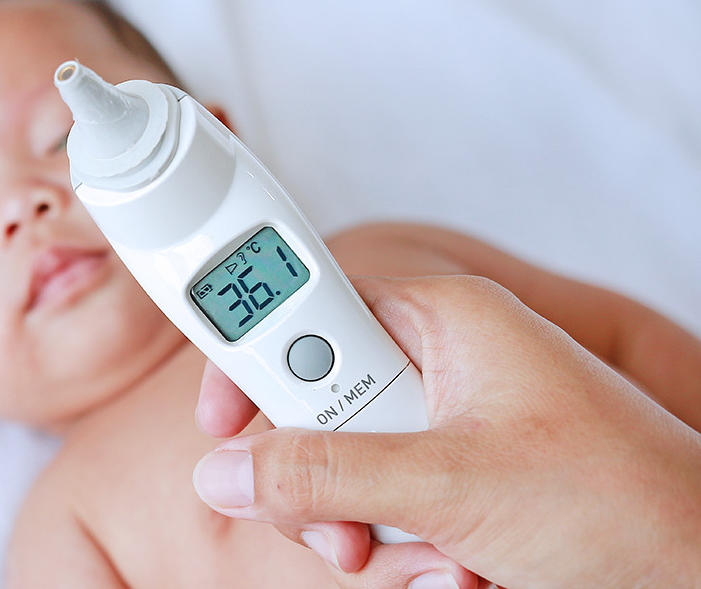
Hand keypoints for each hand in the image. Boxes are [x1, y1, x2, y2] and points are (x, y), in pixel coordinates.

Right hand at [193, 275, 700, 587]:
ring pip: (342, 463)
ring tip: (430, 562)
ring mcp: (445, 423)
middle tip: (340, 533)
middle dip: (319, 478)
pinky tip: (454, 569)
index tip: (219, 417)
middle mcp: (438, 360)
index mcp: (442, 319)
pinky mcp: (452, 476)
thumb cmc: (623, 502)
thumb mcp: (455, 484)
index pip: (309, 309)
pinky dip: (398, 546)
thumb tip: (229, 472)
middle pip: (315, 401)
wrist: (700, 572)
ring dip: (364, 528)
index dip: (256, 358)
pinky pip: (381, 503)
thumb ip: (330, 473)